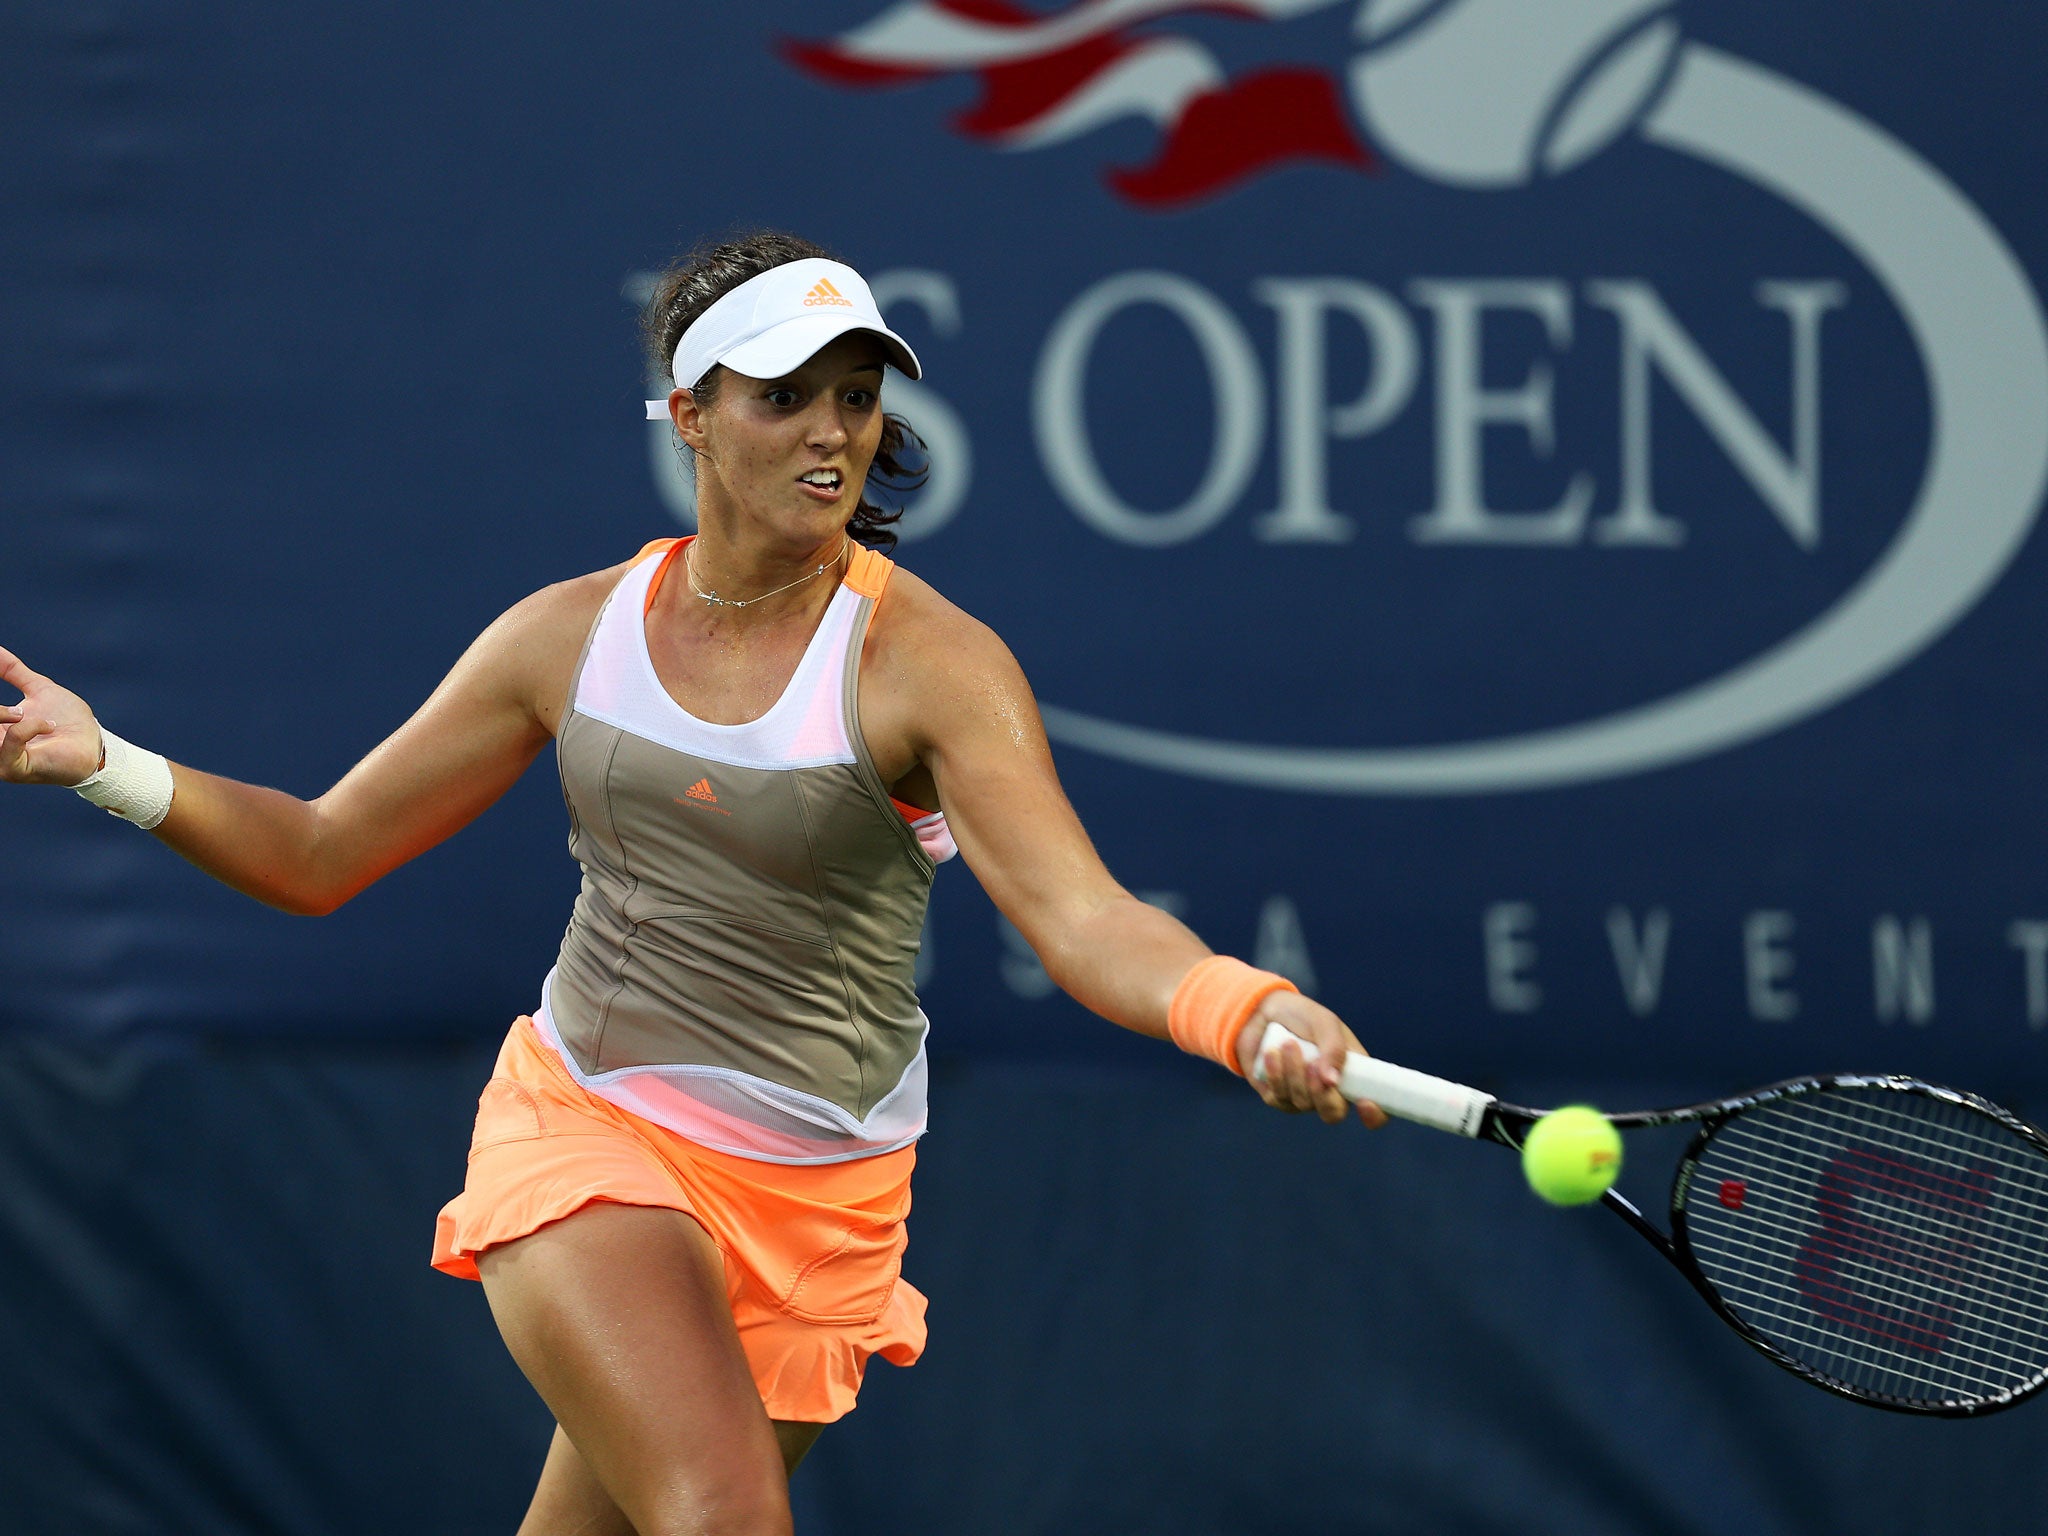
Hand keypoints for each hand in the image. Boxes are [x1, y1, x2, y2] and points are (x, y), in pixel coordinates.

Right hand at [0, 646, 101, 786]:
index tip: (12, 704)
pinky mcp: (14, 769)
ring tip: (22, 713)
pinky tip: (48, 725)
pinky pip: (11, 741)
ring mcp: (0, 761)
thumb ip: (13, 671)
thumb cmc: (67, 720)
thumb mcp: (38, 689)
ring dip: (1, 714)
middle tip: (19, 709)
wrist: (93, 743)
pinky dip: (28, 727)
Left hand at [1235, 991, 1387, 1127]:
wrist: (1264, 1011)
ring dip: (1295, 1072)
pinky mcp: (1277, 1097)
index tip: (1365, 1103)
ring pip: (1302, 1102)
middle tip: (1312, 1065)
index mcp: (1353, 1075)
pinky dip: (1275, 1073)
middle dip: (1322, 1093)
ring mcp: (1303, 1098)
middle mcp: (1330, 1092)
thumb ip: (1334, 1049)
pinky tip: (1271, 1052)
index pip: (1375, 1109)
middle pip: (1333, 1114)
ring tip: (1288, 1043)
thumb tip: (1333, 1082)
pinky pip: (1278, 1098)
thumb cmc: (1302, 1017)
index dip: (1375, 1115)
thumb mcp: (1324, 1023)